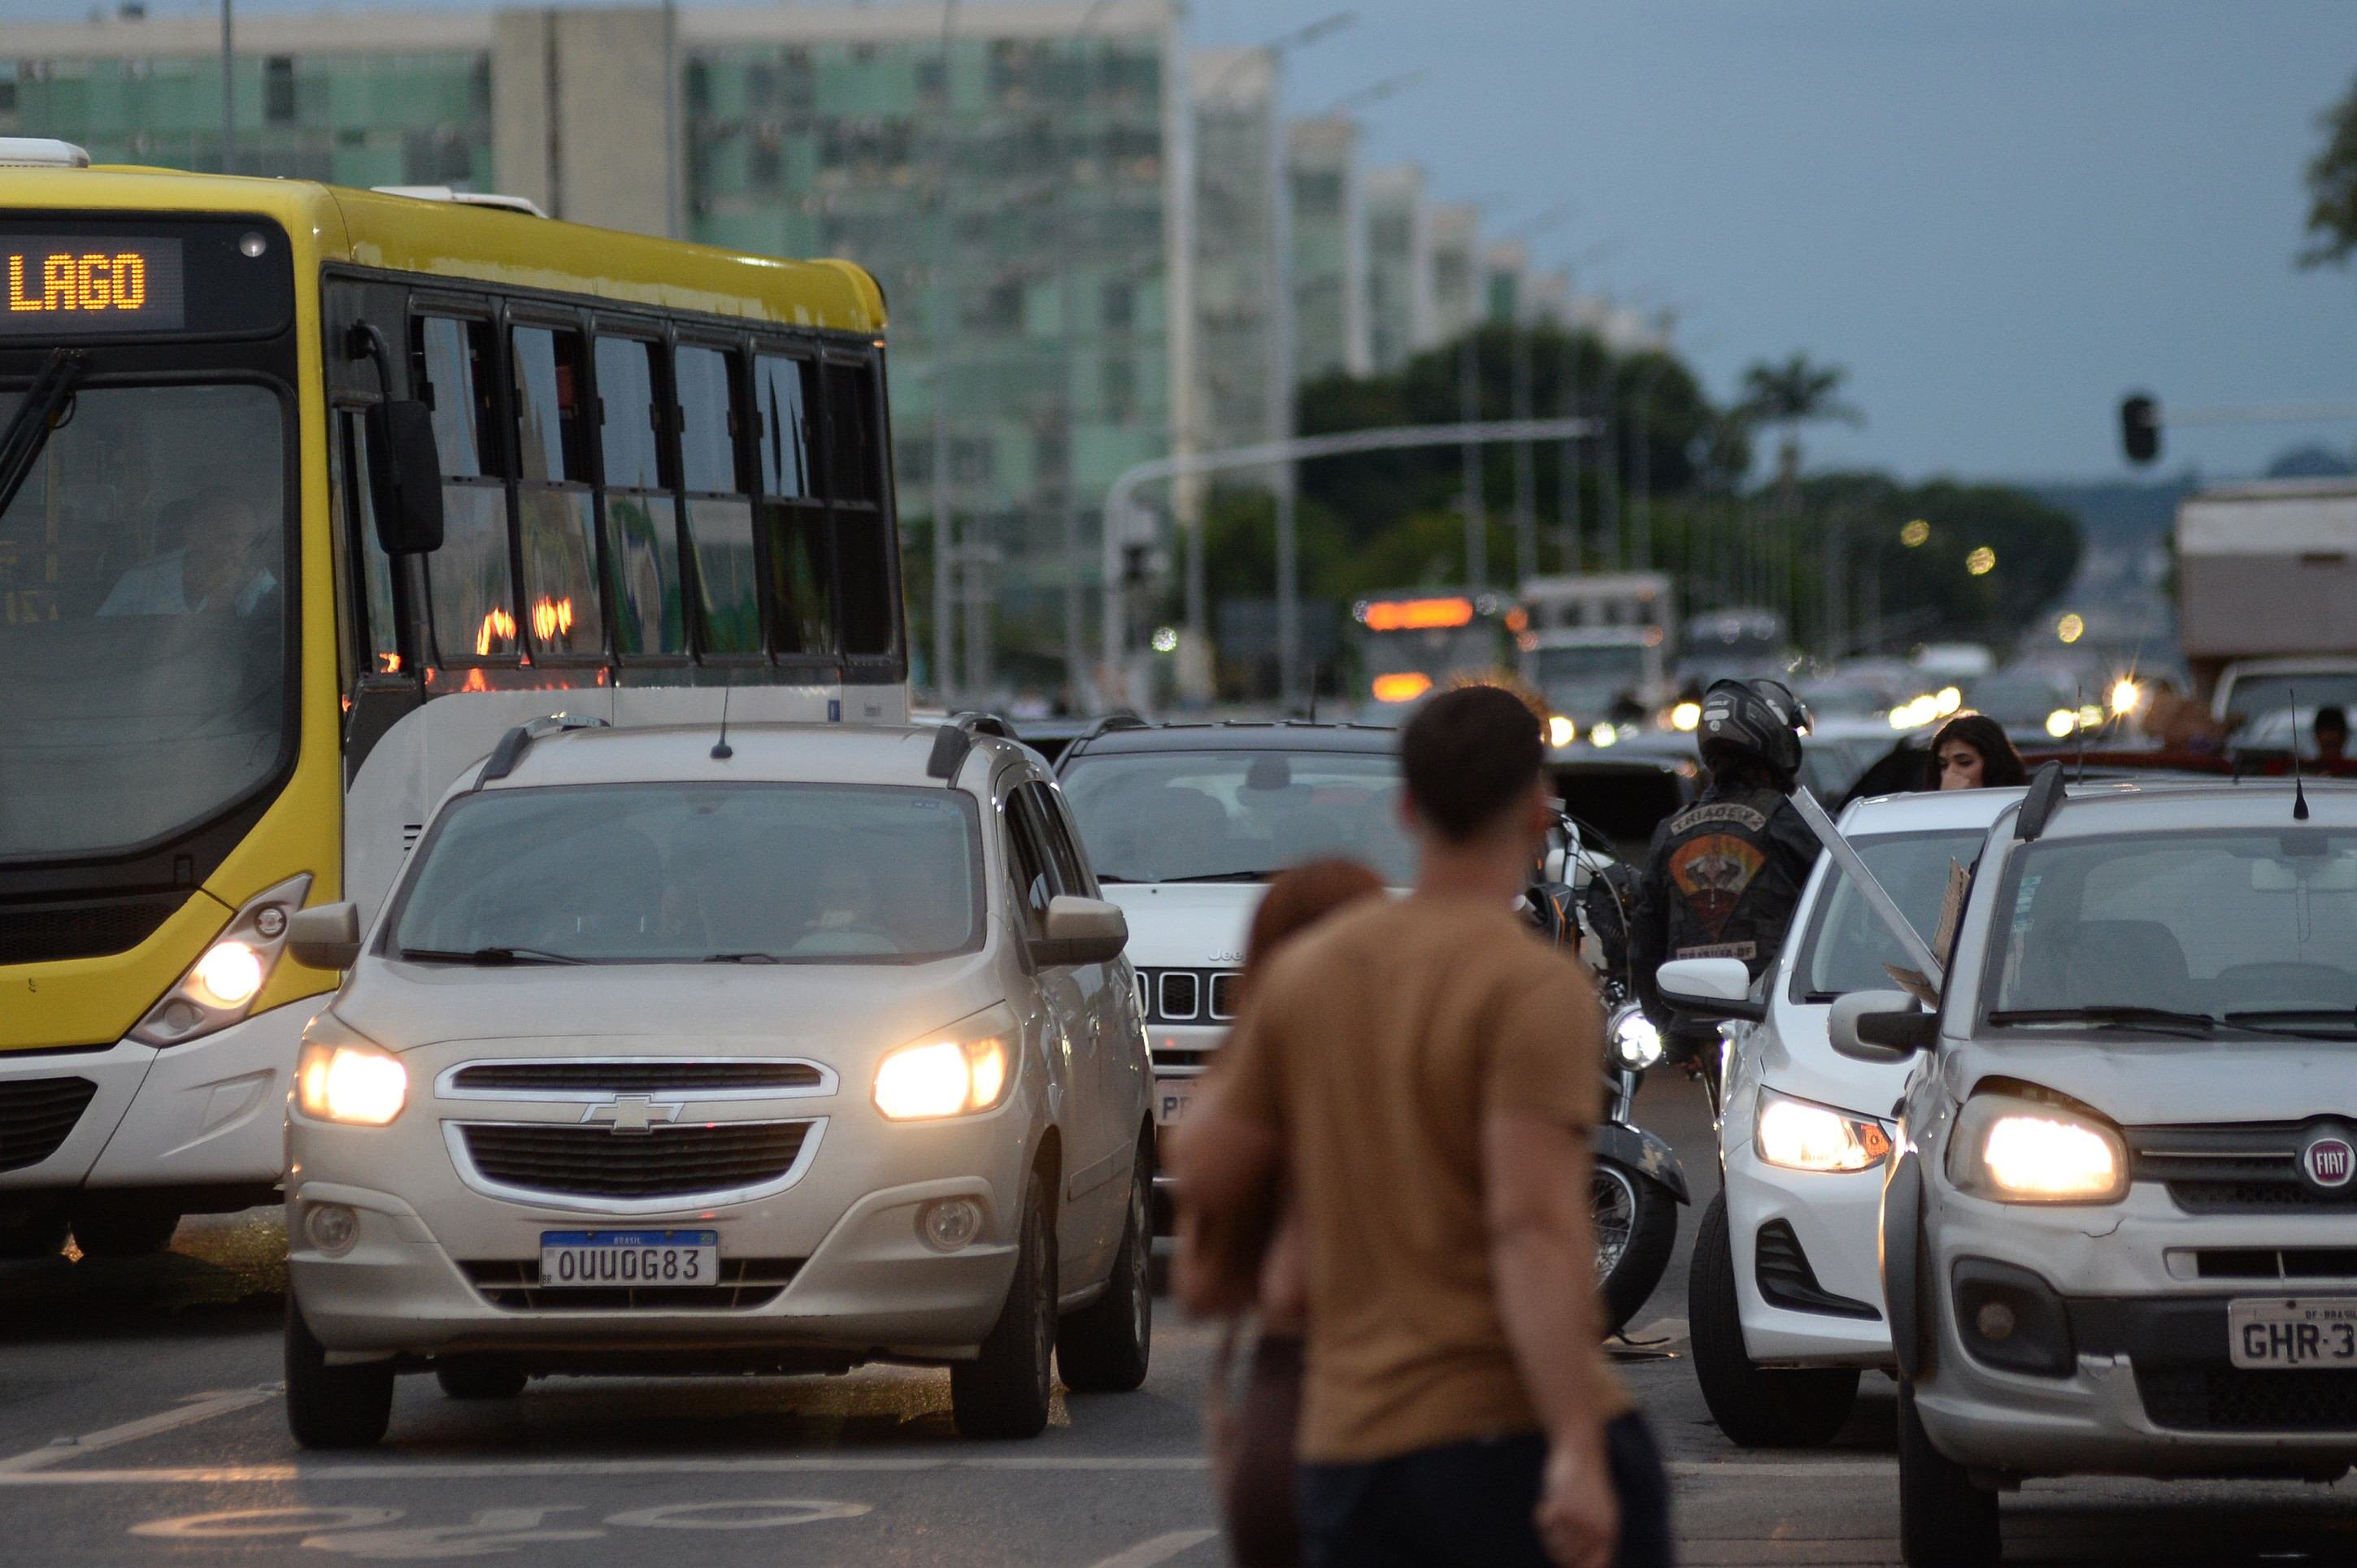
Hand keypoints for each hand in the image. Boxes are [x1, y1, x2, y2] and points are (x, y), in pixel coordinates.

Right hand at [1536, 1434, 1617, 1567]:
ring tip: (1554, 1512)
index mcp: (1609, 1533)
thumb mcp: (1602, 1511)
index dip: (1575, 1565)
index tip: (1563, 1560)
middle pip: (1567, 1558)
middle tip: (1554, 1528)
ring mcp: (1579, 1521)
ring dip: (1548, 1531)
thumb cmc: (1589, 1481)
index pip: (1594, 1566)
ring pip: (1553, 1543)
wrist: (1582, 1449)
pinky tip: (1547, 1501)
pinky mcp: (1562, 1508)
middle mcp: (1596, 1531)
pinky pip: (1543, 1525)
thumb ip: (1597, 1537)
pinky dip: (1541, 1514)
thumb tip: (1582, 1562)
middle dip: (1556, 1547)